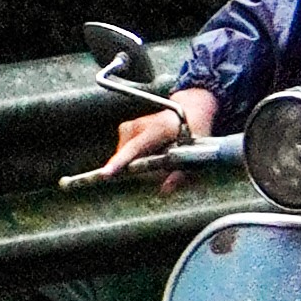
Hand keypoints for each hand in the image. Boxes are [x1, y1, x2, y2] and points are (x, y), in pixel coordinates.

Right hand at [93, 86, 214, 180]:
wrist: (189, 111)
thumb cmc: (193, 132)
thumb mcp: (194, 152)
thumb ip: (180, 172)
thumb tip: (166, 189)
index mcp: (159, 128)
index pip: (135, 148)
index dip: (120, 162)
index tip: (106, 173)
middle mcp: (140, 125)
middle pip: (126, 156)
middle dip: (134, 170)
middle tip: (156, 169)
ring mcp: (130, 125)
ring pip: (124, 156)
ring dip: (135, 163)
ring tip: (156, 155)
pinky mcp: (125, 128)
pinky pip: (124, 152)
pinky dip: (133, 158)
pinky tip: (149, 153)